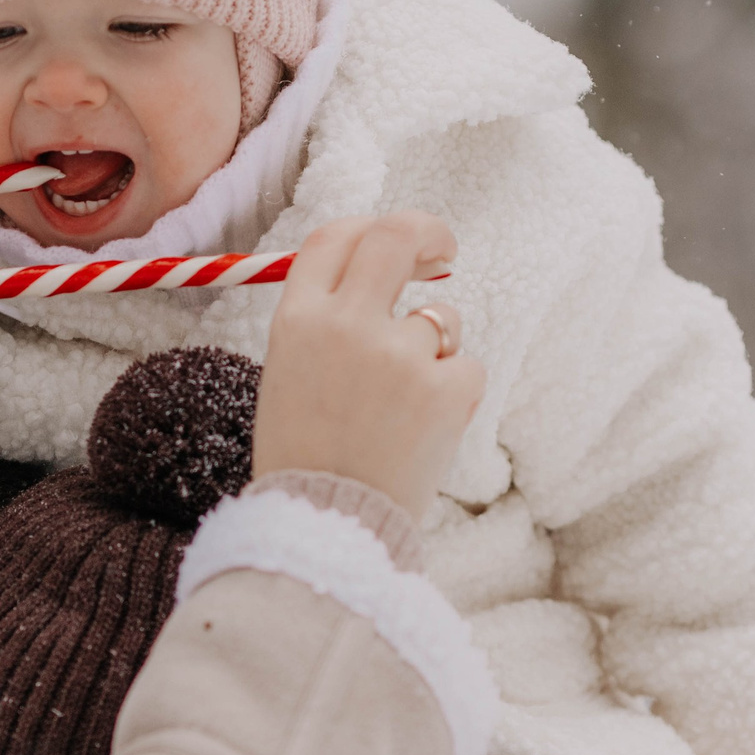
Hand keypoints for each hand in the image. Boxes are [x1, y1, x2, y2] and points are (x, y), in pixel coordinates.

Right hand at [252, 212, 485, 521]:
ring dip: (435, 349)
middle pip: (395, 236)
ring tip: (405, 406)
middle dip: (427, 232)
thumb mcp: (289, 372)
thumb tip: (374, 275)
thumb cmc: (304, 456)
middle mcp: (345, 324)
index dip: (366, 229)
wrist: (327, 525)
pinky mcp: (444, 388)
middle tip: (441, 251)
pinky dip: (454, 394)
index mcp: (298, 319)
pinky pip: (466, 367)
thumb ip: (323, 321)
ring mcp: (398, 354)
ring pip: (441, 317)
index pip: (334, 237)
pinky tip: (424, 431)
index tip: (392, 243)